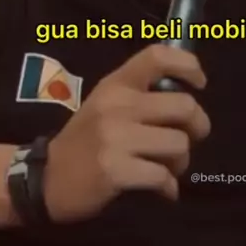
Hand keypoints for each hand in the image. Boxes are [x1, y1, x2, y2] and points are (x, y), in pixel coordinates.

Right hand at [44, 44, 209, 221]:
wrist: (46, 180)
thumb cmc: (86, 139)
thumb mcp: (107, 103)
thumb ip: (141, 94)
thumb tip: (189, 99)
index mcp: (117, 84)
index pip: (158, 56)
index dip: (188, 65)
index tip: (200, 84)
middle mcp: (118, 105)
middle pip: (185, 106)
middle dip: (198, 127)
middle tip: (188, 139)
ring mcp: (116, 137)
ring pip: (179, 144)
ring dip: (181, 162)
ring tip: (168, 168)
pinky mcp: (116, 170)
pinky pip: (163, 176)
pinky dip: (168, 188)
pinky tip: (160, 190)